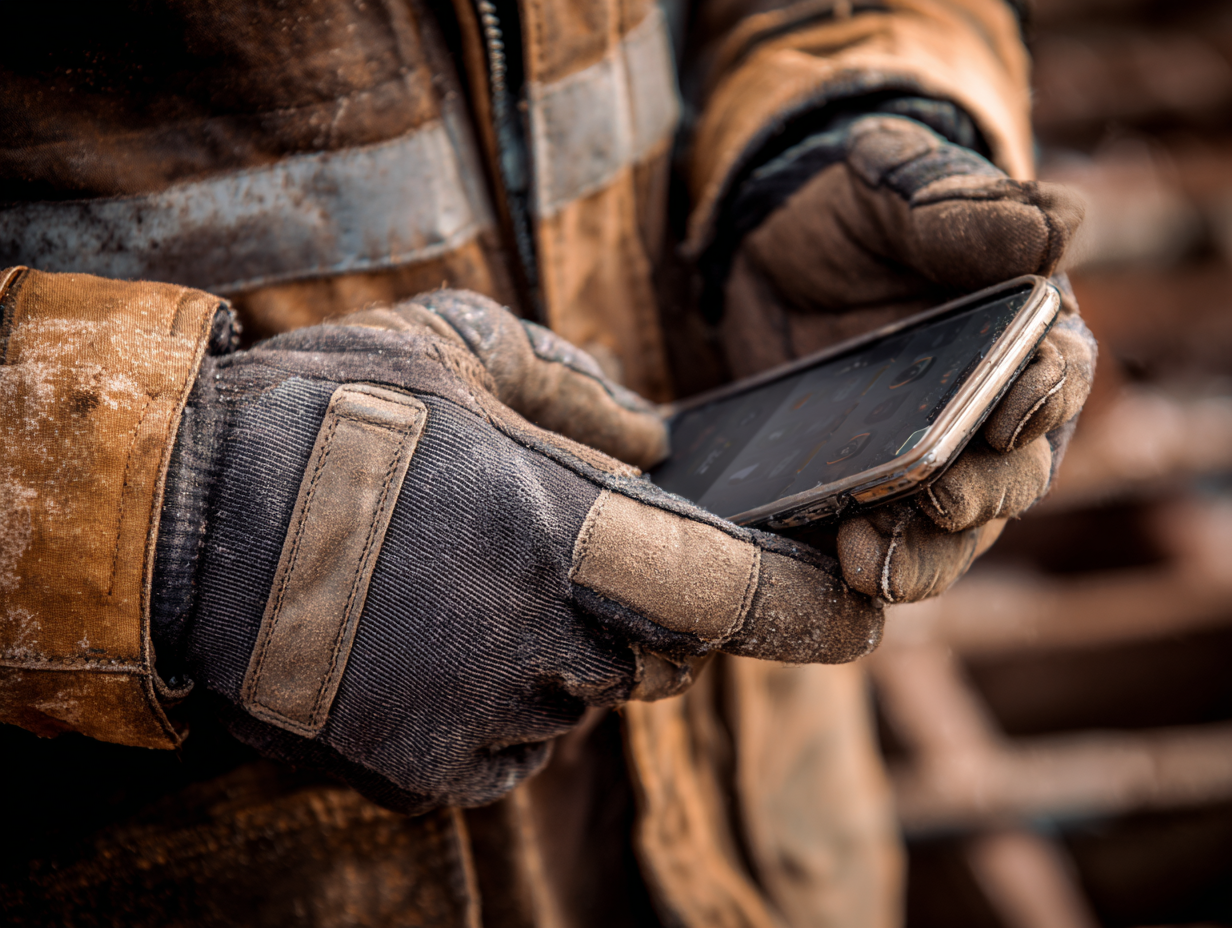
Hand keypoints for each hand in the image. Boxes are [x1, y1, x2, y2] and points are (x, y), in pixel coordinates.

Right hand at [165, 291, 881, 811]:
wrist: (179, 526)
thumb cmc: (325, 418)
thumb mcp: (454, 348)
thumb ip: (579, 388)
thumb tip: (660, 438)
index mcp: (558, 530)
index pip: (734, 595)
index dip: (812, 613)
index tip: (862, 619)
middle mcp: (538, 641)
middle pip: (663, 652)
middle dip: (650, 610)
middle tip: (568, 550)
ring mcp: (482, 717)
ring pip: (589, 696)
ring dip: (567, 648)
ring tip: (472, 580)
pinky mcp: (430, 769)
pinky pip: (522, 744)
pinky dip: (510, 697)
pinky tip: (436, 635)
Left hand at [724, 114, 1096, 602]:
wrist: (767, 250)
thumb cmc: (851, 210)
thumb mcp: (892, 187)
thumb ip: (960, 209)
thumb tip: (1057, 229)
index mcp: (1024, 338)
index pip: (1057, 377)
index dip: (1043, 398)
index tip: (1011, 414)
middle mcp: (989, 415)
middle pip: (1011, 475)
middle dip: (982, 495)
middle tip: (942, 503)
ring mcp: (928, 462)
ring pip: (952, 531)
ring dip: (923, 555)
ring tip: (871, 558)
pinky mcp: (865, 491)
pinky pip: (878, 544)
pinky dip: (863, 564)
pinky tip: (832, 565)